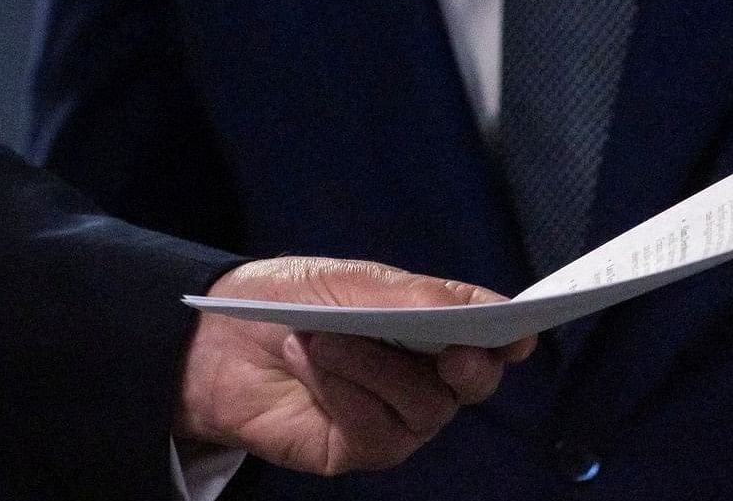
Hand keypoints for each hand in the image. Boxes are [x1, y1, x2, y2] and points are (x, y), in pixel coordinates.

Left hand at [177, 256, 533, 475]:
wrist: (214, 339)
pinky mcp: (361, 448)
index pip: (484, 334)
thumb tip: (489, 309)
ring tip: (319, 340)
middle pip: (473, 382)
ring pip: (425, 407)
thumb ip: (417, 297)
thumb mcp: (348, 283)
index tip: (518, 334)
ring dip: (371, 367)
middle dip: (466, 365)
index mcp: (425, 326)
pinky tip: (310, 368)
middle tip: (450, 351)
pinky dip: (344, 392)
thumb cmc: (285, 300)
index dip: (507, 335)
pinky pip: (379, 431)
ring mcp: (394, 416)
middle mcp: (421, 376)